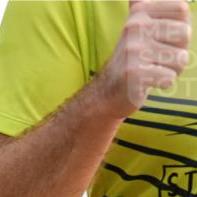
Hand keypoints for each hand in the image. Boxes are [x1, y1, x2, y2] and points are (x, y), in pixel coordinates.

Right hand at [96, 0, 191, 118]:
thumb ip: (142, 2)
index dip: (180, 27)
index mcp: (140, 11)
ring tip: (154, 70)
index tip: (163, 37)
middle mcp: (134, 27)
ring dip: (172, 69)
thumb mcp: (141, 25)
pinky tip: (148, 82)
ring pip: (180, 58)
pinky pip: (169, 78)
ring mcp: (133, 49)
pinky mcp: (134, 73)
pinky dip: (163, 83)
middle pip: (184, 33)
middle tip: (158, 58)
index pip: (182, 9)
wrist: (108, 91)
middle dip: (179, 50)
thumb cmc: (135, 58)